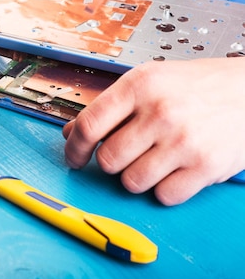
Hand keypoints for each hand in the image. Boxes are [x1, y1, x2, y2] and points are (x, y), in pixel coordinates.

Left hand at [62, 58, 244, 204]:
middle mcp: (160, 111)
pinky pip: (163, 196)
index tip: (74, 158)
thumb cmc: (197, 86)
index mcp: (139, 85)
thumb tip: (72, 133)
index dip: (74, 148)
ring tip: (153, 160)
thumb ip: (109, 107)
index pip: (88, 126)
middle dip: (111, 162)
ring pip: (132, 182)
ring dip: (136, 177)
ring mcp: (184, 140)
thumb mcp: (148, 82)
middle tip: (126, 153)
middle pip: (108, 160)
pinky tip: (174, 170)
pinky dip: (164, 189)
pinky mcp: (206, 166)